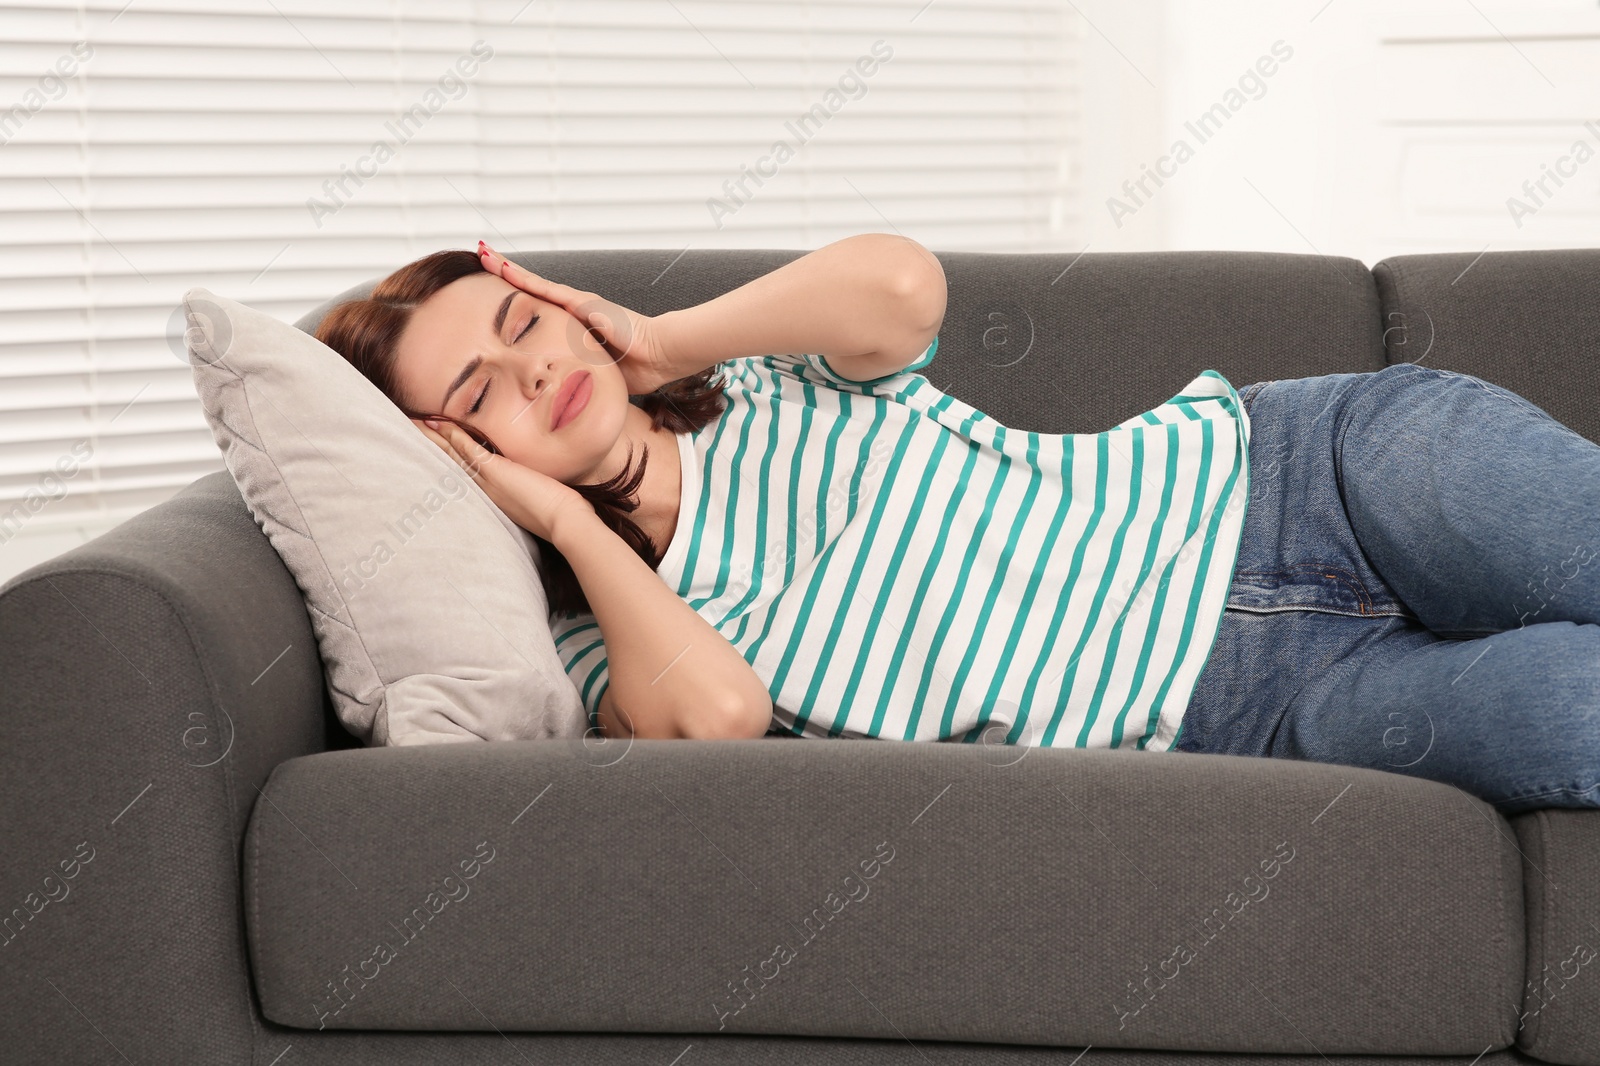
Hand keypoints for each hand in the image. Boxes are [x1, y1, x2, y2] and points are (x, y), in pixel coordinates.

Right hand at [412, 417, 595, 542]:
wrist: (565, 524)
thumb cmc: (557, 515)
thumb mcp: (535, 499)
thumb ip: (526, 490)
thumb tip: (531, 483)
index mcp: (491, 495)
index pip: (463, 473)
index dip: (446, 458)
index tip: (432, 447)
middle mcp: (484, 489)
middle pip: (449, 464)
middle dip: (429, 446)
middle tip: (409, 430)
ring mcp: (488, 480)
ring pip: (453, 456)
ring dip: (434, 439)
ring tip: (414, 424)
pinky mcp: (497, 473)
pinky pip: (469, 451)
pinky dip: (454, 437)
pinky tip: (439, 425)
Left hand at [477, 241, 679, 395]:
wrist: (659, 356)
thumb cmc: (638, 370)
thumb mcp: (595, 377)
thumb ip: (579, 380)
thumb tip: (564, 401)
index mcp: (574, 329)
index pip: (538, 312)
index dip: (515, 304)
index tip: (493, 297)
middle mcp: (573, 310)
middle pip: (530, 291)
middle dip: (505, 276)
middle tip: (481, 261)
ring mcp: (576, 303)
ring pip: (531, 283)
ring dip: (505, 269)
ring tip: (482, 254)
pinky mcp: (580, 302)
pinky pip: (542, 288)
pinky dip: (520, 277)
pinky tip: (501, 267)